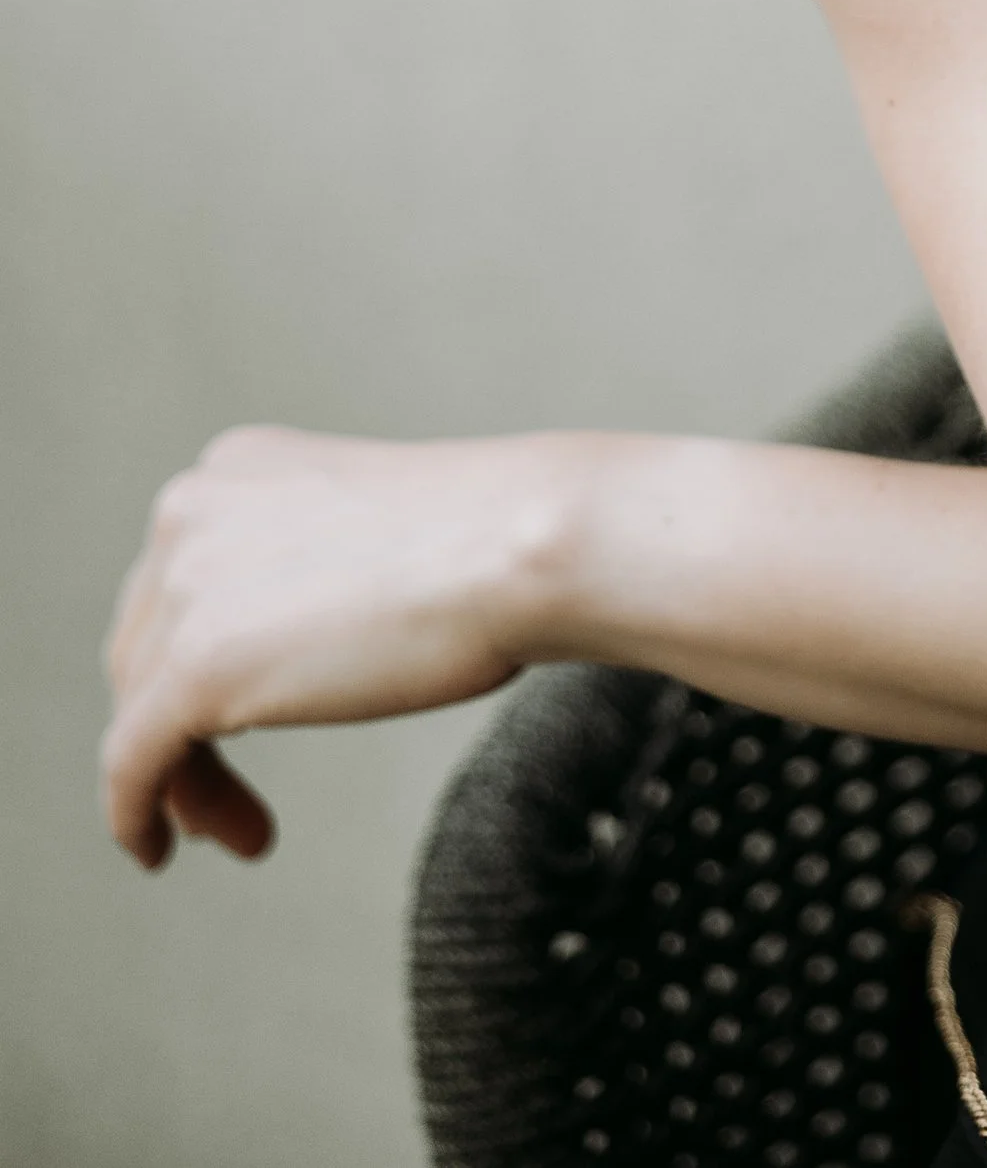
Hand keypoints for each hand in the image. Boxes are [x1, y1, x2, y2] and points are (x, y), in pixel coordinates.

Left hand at [102, 424, 568, 867]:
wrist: (524, 544)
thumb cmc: (486, 543)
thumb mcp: (364, 529)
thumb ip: (305, 565)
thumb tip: (286, 647)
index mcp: (234, 469)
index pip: (175, 586)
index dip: (189, 667)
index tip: (228, 725)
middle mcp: (190, 510)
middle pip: (145, 649)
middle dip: (177, 729)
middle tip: (226, 794)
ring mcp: (187, 586)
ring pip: (139, 711)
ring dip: (181, 780)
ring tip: (237, 831)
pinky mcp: (196, 667)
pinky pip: (130, 764)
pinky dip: (133, 816)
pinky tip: (160, 851)